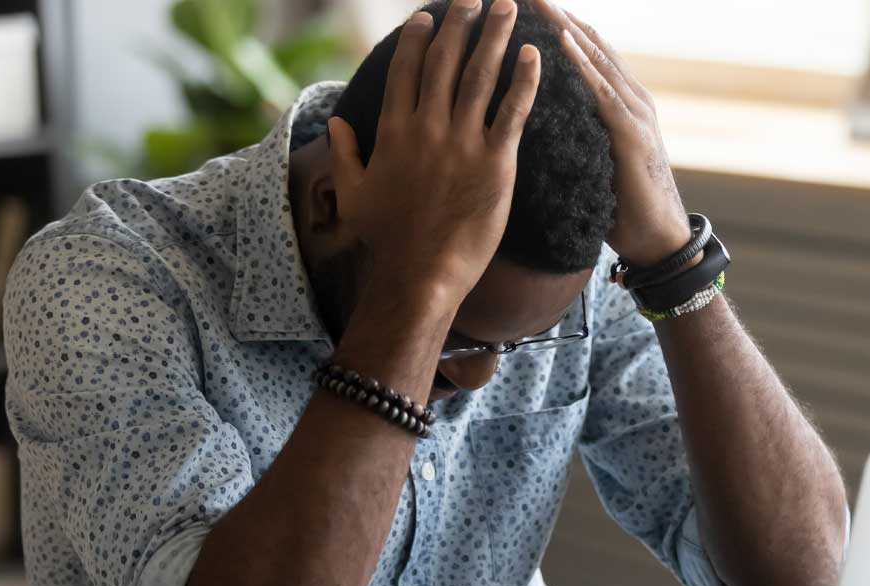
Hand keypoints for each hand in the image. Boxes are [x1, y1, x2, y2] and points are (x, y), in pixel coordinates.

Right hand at [327, 0, 539, 298]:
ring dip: (495, 36)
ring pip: (481, 76)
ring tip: (507, 5)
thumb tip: (336, 122)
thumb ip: (344, 153)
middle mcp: (427, 128)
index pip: (406, 70)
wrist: (421, 274)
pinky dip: (524, 79)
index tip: (429, 15)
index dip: (420, 39)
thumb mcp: (354, 193)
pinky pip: (513, 112)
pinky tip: (533, 53)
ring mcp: (462, 143)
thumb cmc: (387, 240)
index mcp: (393, 131)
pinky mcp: (495, 163)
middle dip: (461, 22)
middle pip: (446, 62)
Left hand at [537, 1, 692, 267]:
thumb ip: (577, 138)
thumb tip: (540, 132)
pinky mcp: (632, 134)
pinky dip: (583, 63)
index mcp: (620, 105)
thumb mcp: (593, 163)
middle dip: (558, 15)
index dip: (559, 26)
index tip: (529, 6)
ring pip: (597, 58)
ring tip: (540, 1)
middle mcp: (631, 99)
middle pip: (590, 45)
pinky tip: (562, 41)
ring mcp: (635, 113)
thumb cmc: (622, 208)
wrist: (658, 240)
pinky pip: (603, 91)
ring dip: (566, 26)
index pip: (586, 54)